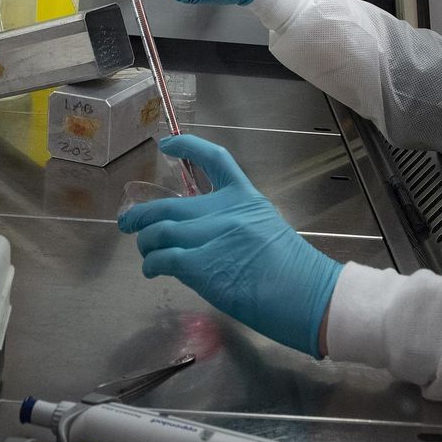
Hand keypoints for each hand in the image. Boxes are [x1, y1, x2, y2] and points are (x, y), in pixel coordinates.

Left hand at [118, 134, 342, 356]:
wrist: (311, 297)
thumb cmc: (297, 274)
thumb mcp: (268, 231)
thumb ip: (234, 225)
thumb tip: (201, 236)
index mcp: (246, 199)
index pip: (215, 160)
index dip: (186, 148)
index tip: (167, 144)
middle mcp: (227, 211)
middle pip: (170, 205)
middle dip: (141, 215)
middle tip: (129, 222)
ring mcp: (214, 236)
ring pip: (160, 232)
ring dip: (145, 244)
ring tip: (146, 254)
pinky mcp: (204, 265)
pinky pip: (163, 258)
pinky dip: (152, 264)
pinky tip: (152, 270)